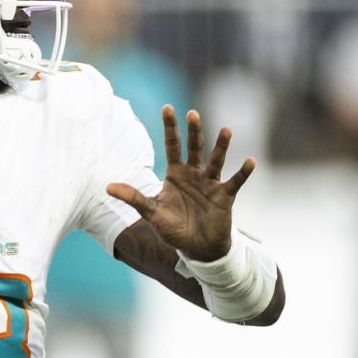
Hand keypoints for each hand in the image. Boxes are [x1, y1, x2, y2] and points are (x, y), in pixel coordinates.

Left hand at [105, 106, 255, 261]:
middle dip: (193, 131)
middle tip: (192, 114)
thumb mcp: (152, 212)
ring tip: (226, 130)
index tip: (167, 107)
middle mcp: (194, 174)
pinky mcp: (225, 196)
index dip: (170, 128)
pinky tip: (250, 161)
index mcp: (176, 174)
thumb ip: (133, 198)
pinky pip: (235, 181)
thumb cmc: (174, 229)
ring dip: (221, 146)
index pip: (172, 146)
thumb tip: (107, 187)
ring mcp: (211, 183)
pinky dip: (243, 173)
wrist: (197, 249)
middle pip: (194, 148)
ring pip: (216, 160)